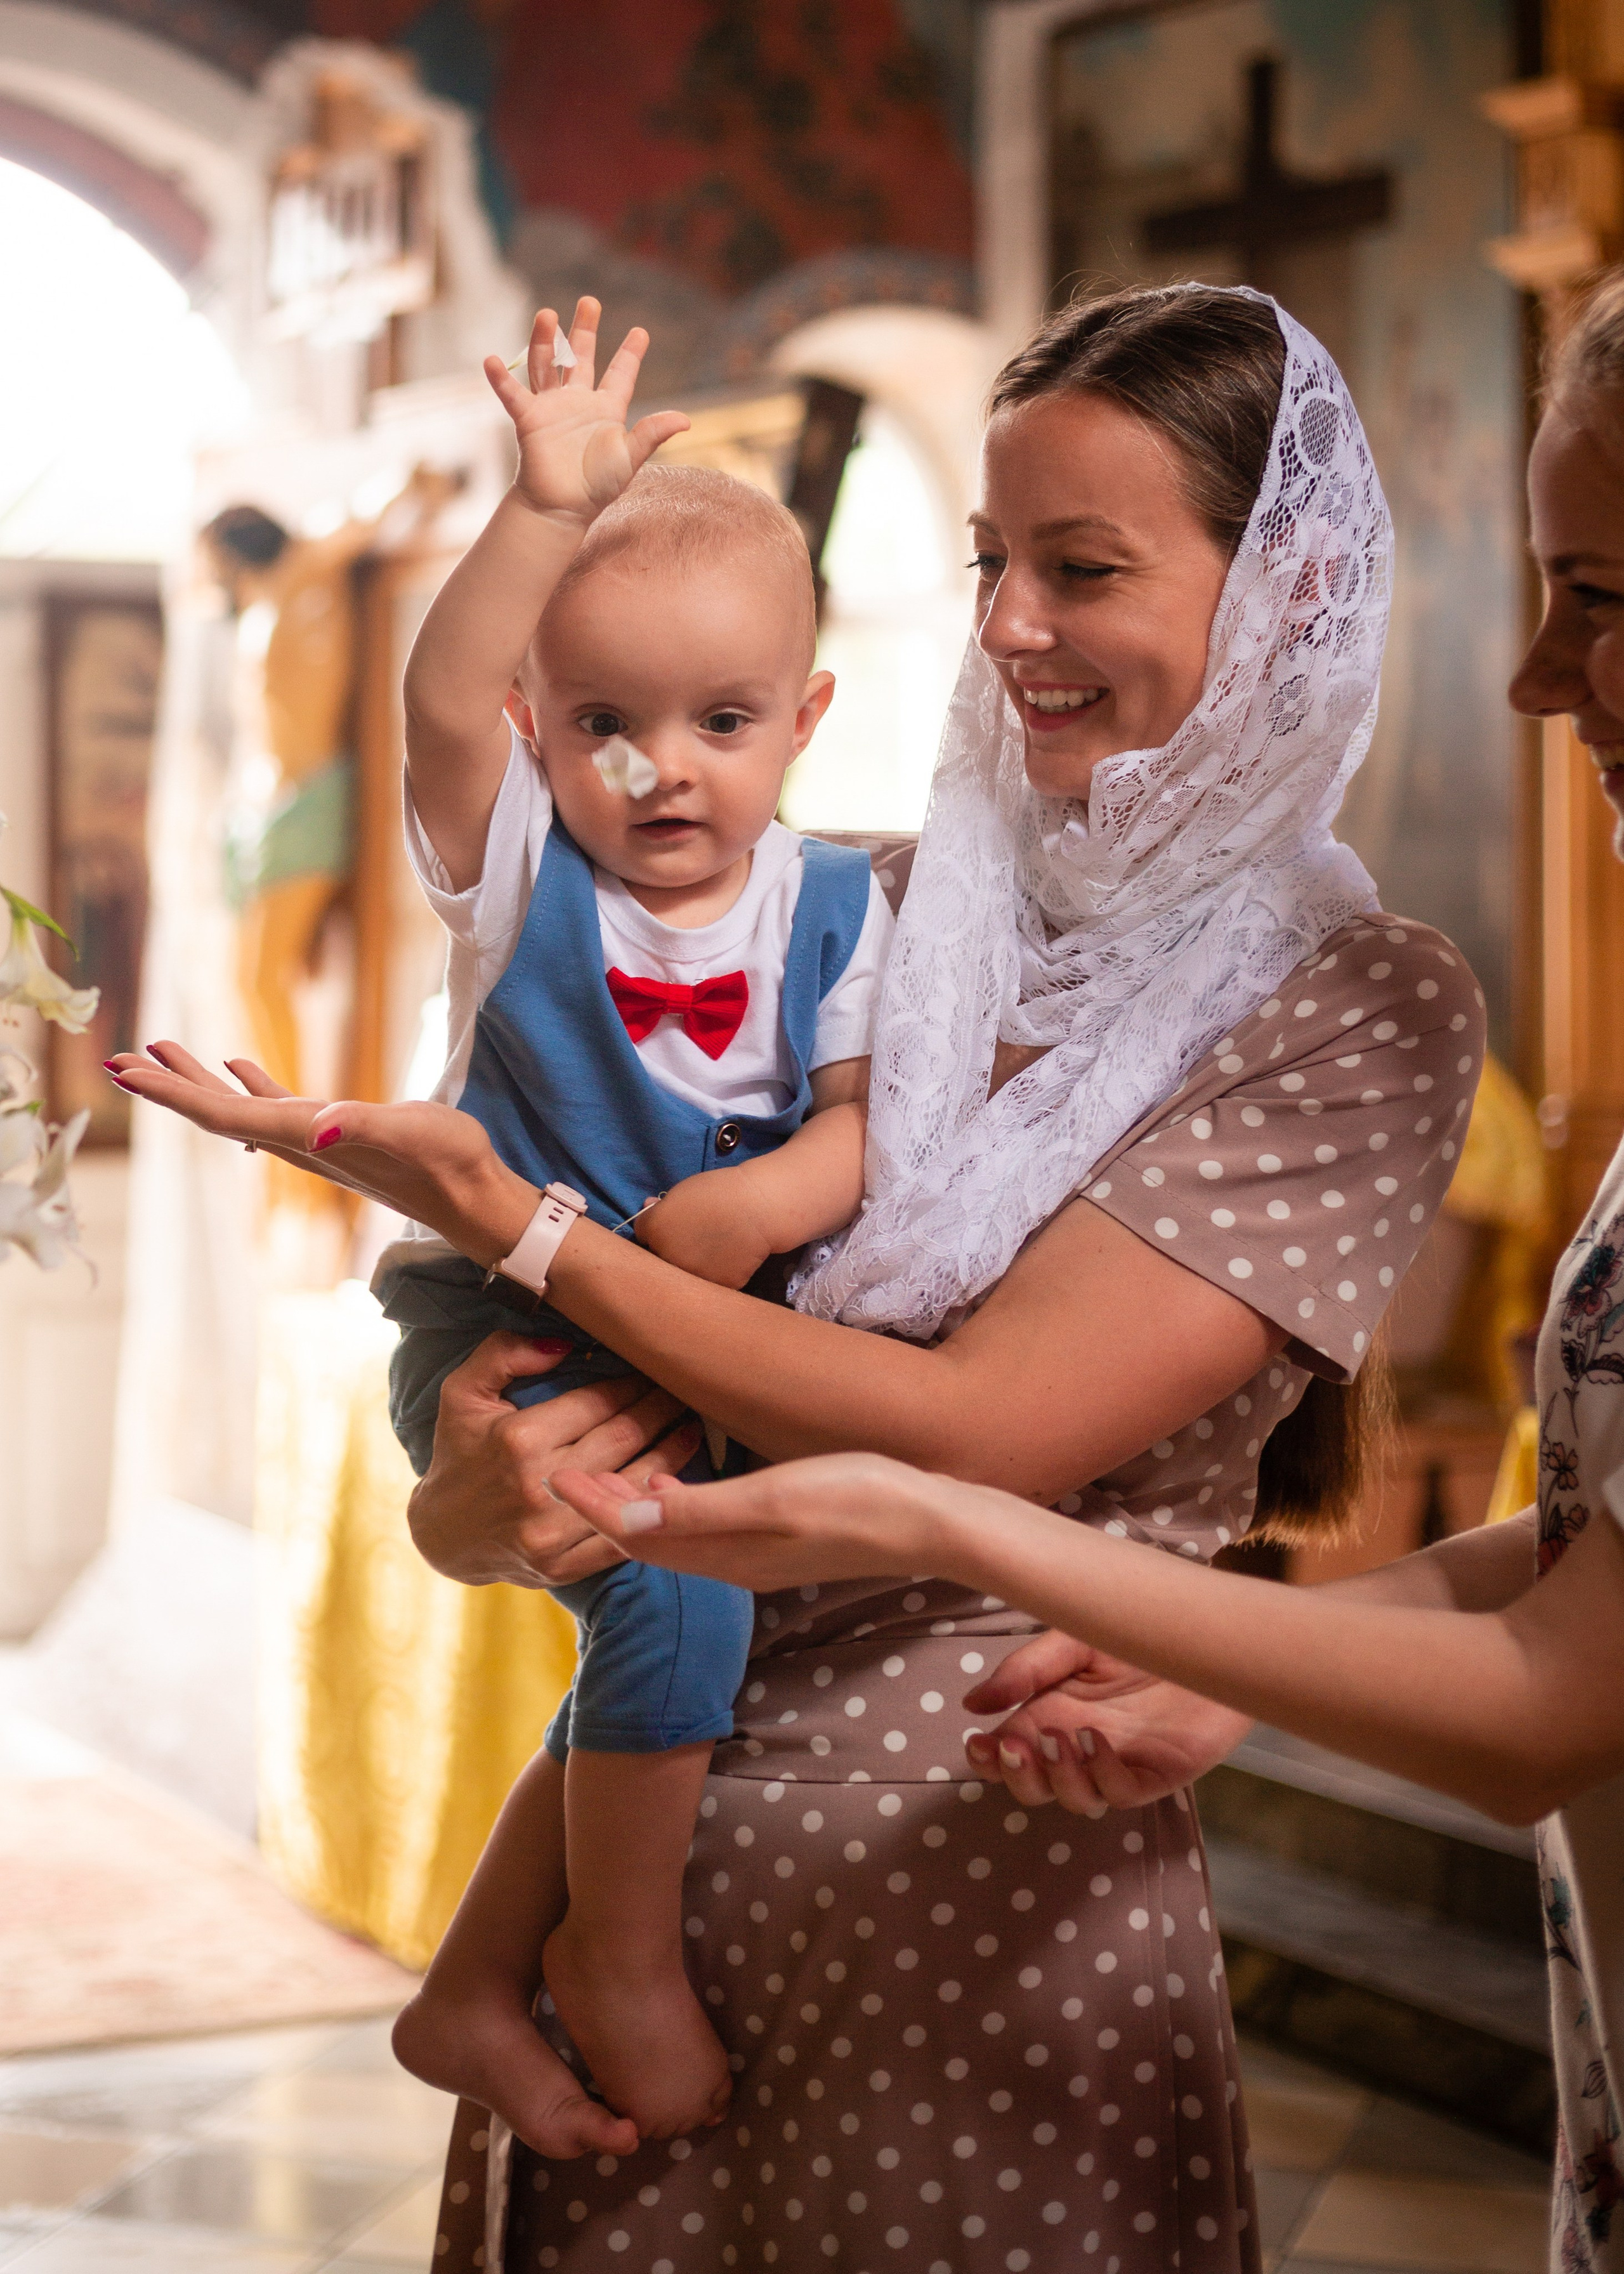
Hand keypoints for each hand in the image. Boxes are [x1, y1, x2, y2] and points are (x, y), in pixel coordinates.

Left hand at [108, 1047, 538, 1267]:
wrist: (475, 1199)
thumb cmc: (450, 1163)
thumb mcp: (411, 1134)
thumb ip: (364, 1127)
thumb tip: (320, 1128)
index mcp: (303, 1138)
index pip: (221, 1115)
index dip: (169, 1093)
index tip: (121, 1071)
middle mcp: (297, 1143)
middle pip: (214, 1113)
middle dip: (164, 1085)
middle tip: (114, 1059)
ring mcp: (313, 1141)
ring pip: (237, 1107)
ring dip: (196, 1082)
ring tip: (161, 1049)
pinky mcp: (336, 1134)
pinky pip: (275, 1105)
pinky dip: (248, 1084)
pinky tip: (238, 1066)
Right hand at [408, 1332, 702, 1588]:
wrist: (441, 1535)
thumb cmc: (459, 1453)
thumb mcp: (461, 1393)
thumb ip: (503, 1354)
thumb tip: (562, 1343)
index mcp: (517, 1439)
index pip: (597, 1402)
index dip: (633, 1383)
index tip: (654, 1368)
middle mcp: (538, 1486)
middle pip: (623, 1438)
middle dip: (661, 1409)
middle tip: (686, 1391)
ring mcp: (552, 1532)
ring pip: (634, 1483)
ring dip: (673, 1453)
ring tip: (695, 1427)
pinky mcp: (563, 1567)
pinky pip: (623, 1533)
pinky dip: (654, 1506)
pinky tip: (676, 1483)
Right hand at [484, 297, 689, 526]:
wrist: (562, 509)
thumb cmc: (598, 487)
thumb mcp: (629, 457)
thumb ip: (652, 434)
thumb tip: (686, 420)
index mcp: (607, 409)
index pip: (620, 374)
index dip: (630, 354)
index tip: (640, 332)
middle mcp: (578, 402)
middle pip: (580, 357)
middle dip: (584, 330)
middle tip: (589, 302)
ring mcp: (552, 408)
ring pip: (547, 365)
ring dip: (545, 341)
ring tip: (547, 315)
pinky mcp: (528, 420)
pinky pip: (513, 395)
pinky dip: (501, 379)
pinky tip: (491, 360)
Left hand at [547, 1452, 962, 1592]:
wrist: (930, 1524)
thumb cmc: (859, 1499)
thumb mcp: (775, 1498)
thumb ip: (702, 1509)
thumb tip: (629, 1514)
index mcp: (724, 1553)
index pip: (635, 1534)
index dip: (589, 1505)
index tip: (550, 1473)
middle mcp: (731, 1562)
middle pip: (647, 1539)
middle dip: (601, 1507)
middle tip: (562, 1468)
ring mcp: (755, 1556)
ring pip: (673, 1535)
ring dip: (634, 1505)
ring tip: (603, 1469)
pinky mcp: (776, 1543)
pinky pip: (703, 1530)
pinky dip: (673, 1504)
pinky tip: (673, 1477)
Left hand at [637, 1173, 774, 1291]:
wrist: (758, 1208)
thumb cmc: (719, 1193)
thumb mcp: (682, 1191)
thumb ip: (660, 1206)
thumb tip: (647, 1207)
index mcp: (655, 1232)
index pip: (643, 1237)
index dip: (657, 1231)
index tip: (672, 1227)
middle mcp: (668, 1259)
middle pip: (661, 1261)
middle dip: (671, 1252)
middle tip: (693, 1239)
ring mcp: (692, 1277)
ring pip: (686, 1277)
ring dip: (693, 1267)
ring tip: (713, 1249)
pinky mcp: (716, 1288)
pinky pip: (711, 1284)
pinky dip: (718, 1273)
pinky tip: (729, 1258)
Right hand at [961, 1629, 1251, 1812]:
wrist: (1203, 1629)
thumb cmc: (1137, 1630)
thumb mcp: (1071, 1640)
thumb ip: (1024, 1670)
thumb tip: (972, 1704)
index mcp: (1050, 1715)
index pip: (1008, 1752)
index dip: (987, 1759)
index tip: (978, 1745)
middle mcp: (1078, 1747)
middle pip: (1034, 1787)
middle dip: (1018, 1777)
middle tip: (1014, 1749)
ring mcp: (1117, 1764)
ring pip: (1076, 1799)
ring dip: (1059, 1777)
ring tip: (1059, 1738)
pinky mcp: (1156, 1773)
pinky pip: (1122, 1793)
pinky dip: (1102, 1774)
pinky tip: (1094, 1740)